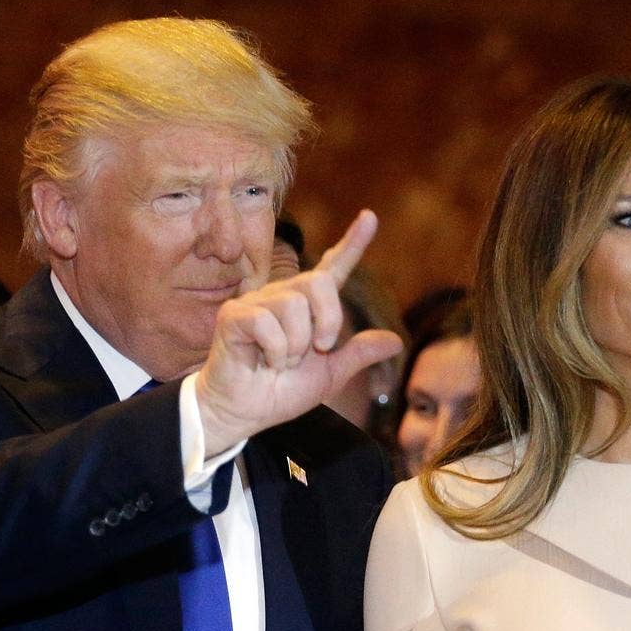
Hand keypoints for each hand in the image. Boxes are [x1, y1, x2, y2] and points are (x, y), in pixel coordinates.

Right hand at [196, 210, 403, 453]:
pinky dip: (275, 352)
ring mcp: (256, 303)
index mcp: (307, 306)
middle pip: (318, 282)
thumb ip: (358, 354)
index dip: (352, 243)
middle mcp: (282, 296)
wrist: (245, 413)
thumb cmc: (280, 392)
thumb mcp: (329, 375)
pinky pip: (267, 323)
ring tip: (280, 362)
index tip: (369, 217)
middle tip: (318, 349)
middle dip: (328, 320)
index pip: (332, 269)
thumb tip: (396, 342)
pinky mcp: (234, 315)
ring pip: (294, 306)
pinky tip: (264, 362)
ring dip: (296, 346)